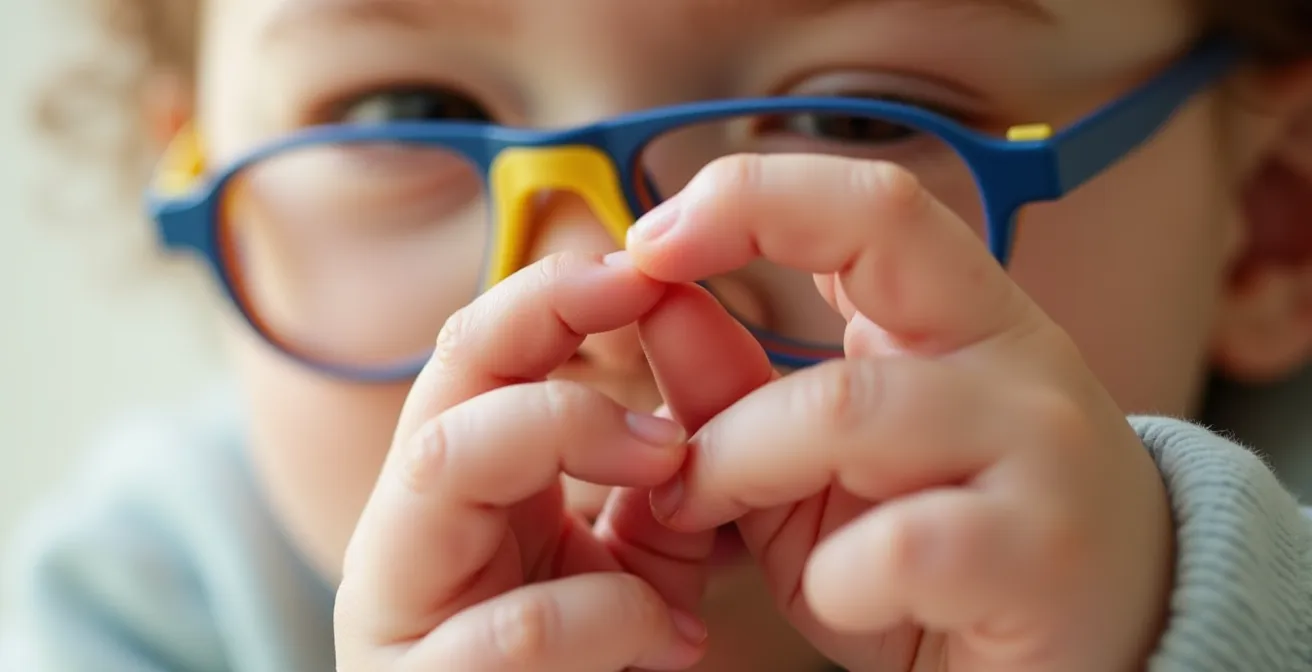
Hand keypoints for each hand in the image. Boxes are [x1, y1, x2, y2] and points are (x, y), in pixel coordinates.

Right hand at [334, 252, 762, 671]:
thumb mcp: (642, 555)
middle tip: (648, 308)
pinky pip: (511, 624)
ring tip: (669, 465)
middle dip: (548, 317)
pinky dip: (610, 616)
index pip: (480, 346)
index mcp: (463, 484)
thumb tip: (697, 330)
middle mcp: (410, 525)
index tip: (648, 265)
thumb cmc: (600, 668)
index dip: (555, 288)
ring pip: (447, 455)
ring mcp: (396, 603)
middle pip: (448, 367)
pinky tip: (667, 638)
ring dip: (570, 433)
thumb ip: (662, 465)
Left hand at [625, 155, 1175, 671]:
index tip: (648, 242)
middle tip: (669, 458)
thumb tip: (655, 306)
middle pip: (860, 273)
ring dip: (740, 465)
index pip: (871, 203)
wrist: (1103, 651)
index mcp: (963, 317)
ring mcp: (1042, 450)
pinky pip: (899, 545)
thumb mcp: (821, 468)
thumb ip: (741, 390)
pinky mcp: (1043, 557)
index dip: (751, 197)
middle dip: (726, 361)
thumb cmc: (944, 551)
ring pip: (848, 409)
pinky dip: (835, 579)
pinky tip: (842, 599)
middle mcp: (1015, 358)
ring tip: (708, 520)